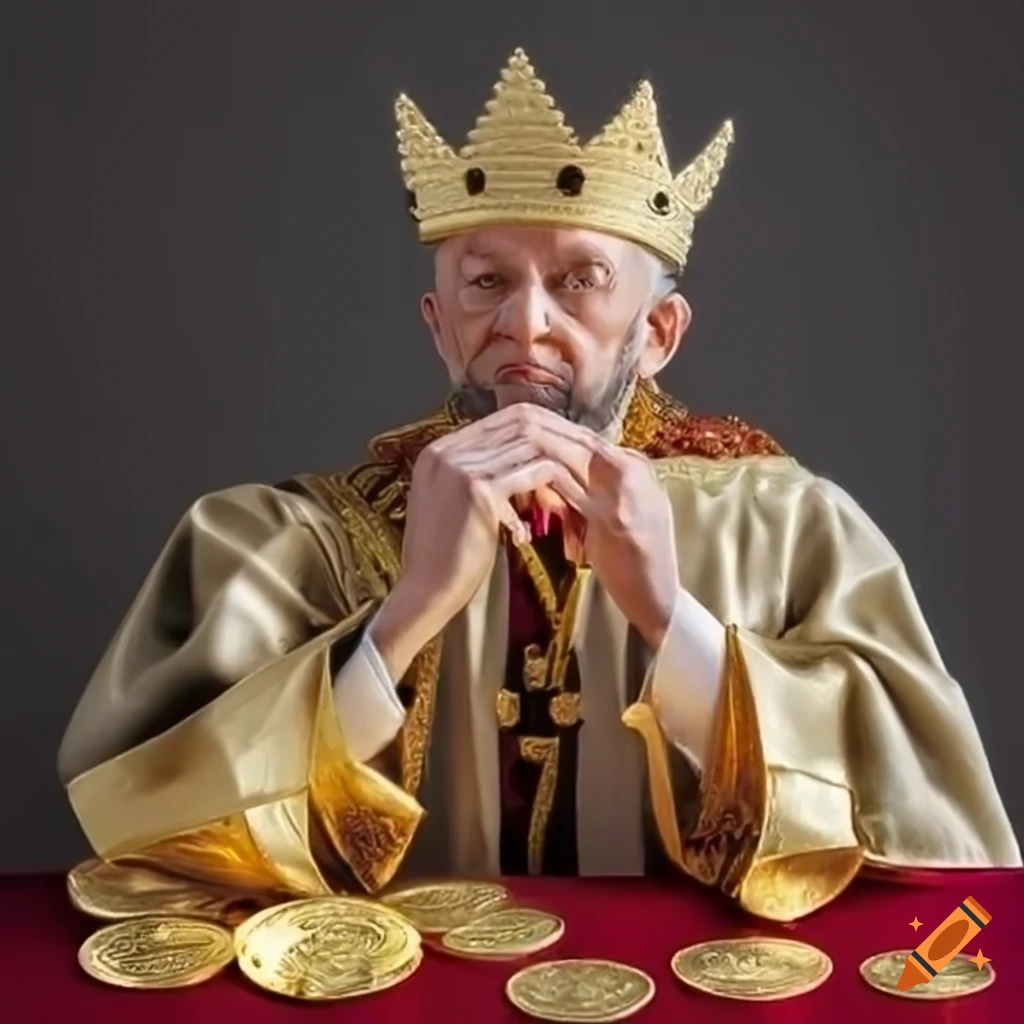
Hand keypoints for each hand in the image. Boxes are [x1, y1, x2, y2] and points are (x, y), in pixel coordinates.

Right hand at [369, 405, 581, 678]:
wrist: (426, 591)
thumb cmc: (443, 556)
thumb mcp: (450, 505)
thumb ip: (475, 478)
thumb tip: (516, 465)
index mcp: (437, 451)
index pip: (496, 423)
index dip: (534, 435)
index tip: (561, 454)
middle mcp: (445, 451)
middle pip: (514, 427)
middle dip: (550, 446)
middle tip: (580, 465)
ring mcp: (460, 468)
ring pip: (528, 449)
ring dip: (556, 469)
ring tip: (576, 489)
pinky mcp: (478, 490)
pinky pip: (532, 475)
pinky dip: (553, 490)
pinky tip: (562, 513)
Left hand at [523, 408, 679, 648]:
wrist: (659, 598)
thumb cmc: (633, 562)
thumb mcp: (612, 516)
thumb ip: (587, 493)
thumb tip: (547, 482)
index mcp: (637, 465)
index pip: (584, 436)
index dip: (547, 428)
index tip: (513, 427)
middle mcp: (634, 469)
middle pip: (577, 437)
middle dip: (535, 429)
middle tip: (499, 428)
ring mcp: (625, 490)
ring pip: (570, 454)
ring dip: (533, 448)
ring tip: (500, 446)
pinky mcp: (612, 516)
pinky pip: (567, 486)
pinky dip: (539, 478)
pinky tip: (514, 479)